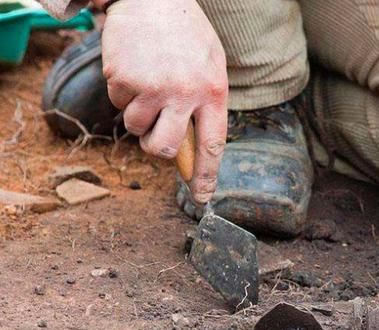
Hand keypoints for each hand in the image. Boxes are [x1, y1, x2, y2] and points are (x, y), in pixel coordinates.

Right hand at [101, 0, 227, 202]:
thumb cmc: (186, 35)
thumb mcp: (211, 66)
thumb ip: (205, 104)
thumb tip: (191, 146)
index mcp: (212, 92)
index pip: (212, 144)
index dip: (206, 174)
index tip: (202, 197)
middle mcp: (183, 93)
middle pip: (163, 148)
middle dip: (155, 148)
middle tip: (154, 134)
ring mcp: (151, 86)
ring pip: (135, 127)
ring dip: (138, 112)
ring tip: (148, 81)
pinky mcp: (123, 78)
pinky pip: (118, 102)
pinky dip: (123, 90)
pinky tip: (135, 66)